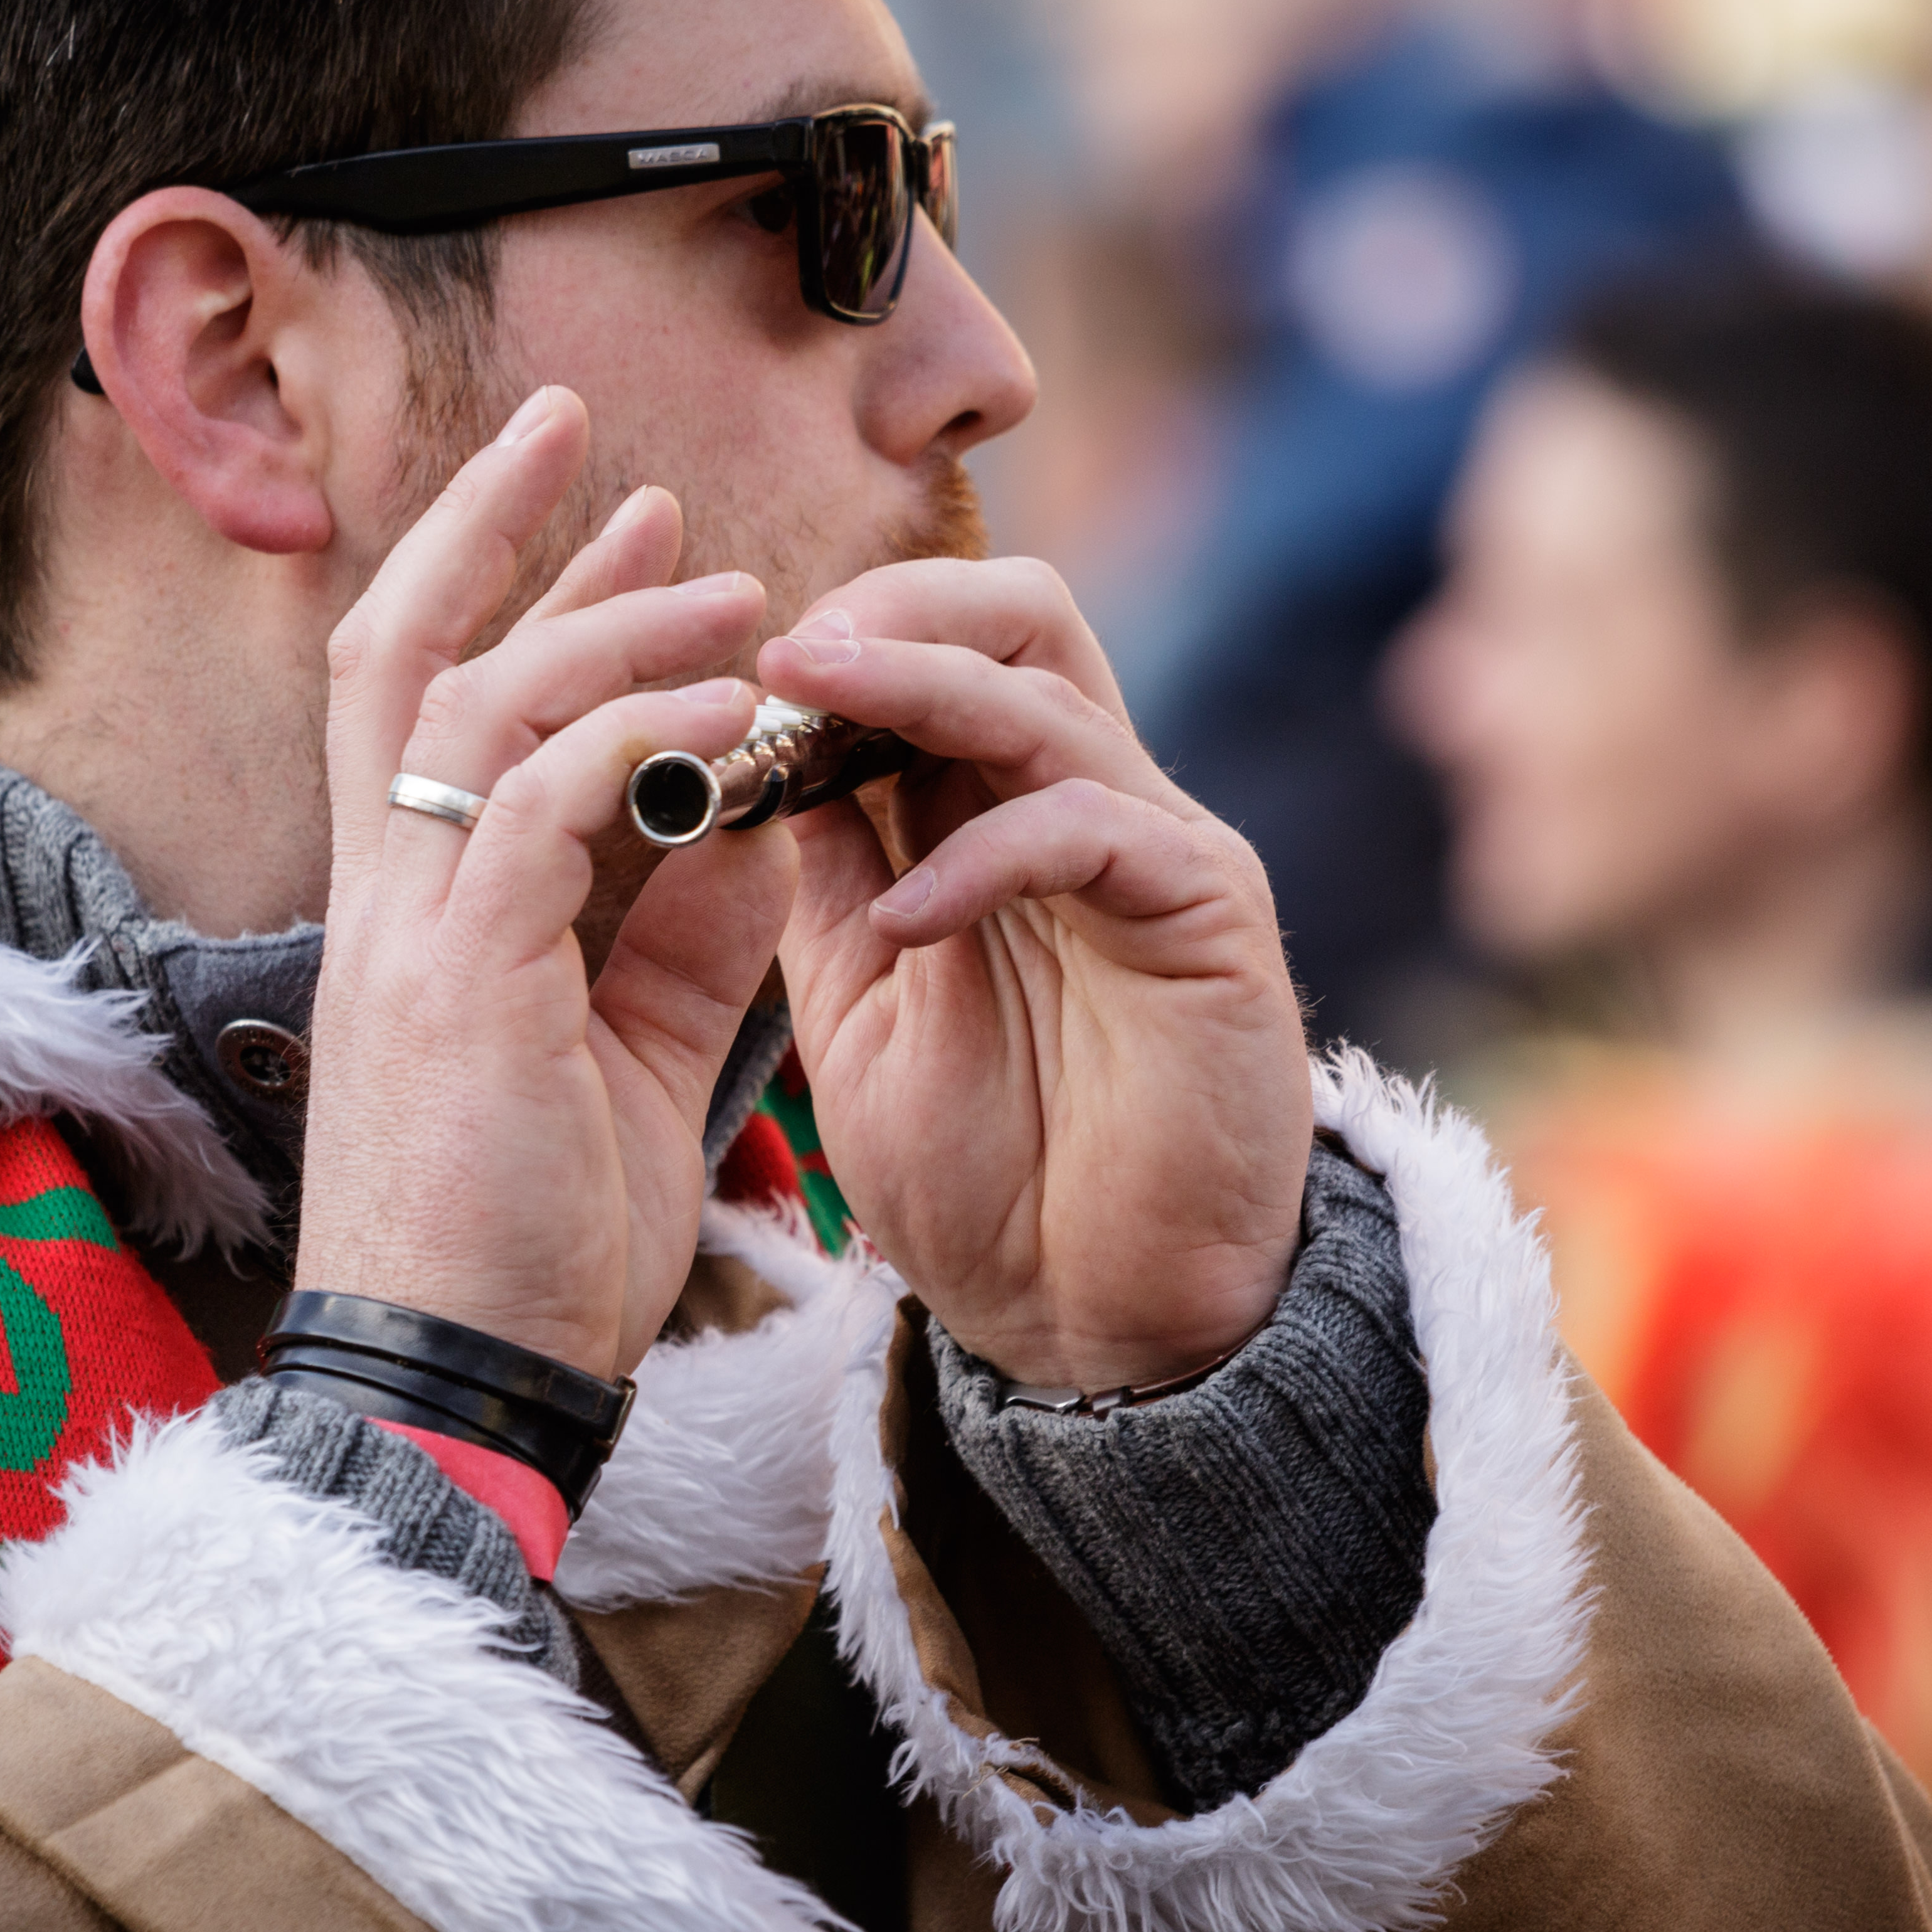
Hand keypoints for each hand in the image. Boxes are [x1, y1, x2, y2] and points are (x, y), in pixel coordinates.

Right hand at [294, 388, 798, 1377]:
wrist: (465, 1387)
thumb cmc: (536, 1234)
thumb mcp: (630, 1050)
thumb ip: (677, 929)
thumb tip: (750, 812)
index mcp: (419, 909)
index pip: (424, 696)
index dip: (498, 580)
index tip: (605, 507)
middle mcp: (387, 894)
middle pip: (401, 648)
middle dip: (491, 526)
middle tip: (595, 434)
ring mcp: (409, 933)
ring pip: (475, 703)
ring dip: (607, 627)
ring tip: (729, 586)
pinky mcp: (459, 982)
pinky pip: (537, 807)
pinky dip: (635, 743)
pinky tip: (732, 718)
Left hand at [757, 559, 1309, 1391]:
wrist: (1099, 1324)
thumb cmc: (990, 1180)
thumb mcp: (859, 1008)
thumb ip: (825, 885)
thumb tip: (747, 767)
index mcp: (1008, 818)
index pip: (942, 649)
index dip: (837, 638)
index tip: (723, 675)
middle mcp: (1095, 804)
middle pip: (1018, 615)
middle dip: (894, 607)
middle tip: (783, 647)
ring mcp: (1160, 848)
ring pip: (1049, 688)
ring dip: (917, 683)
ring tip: (807, 704)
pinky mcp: (1208, 911)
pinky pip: (1090, 822)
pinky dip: (981, 852)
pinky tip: (902, 917)